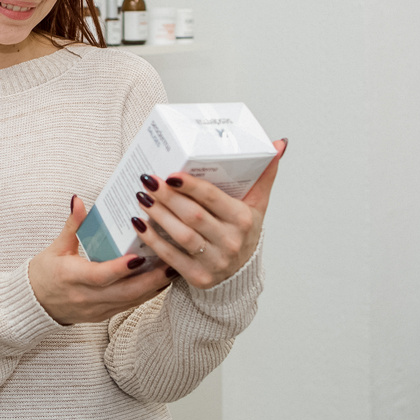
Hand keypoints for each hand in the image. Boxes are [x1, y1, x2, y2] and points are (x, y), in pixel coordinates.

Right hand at [29, 195, 172, 324]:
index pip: (100, 275)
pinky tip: (161, 282)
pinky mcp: (103, 316)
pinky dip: (146, 294)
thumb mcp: (56, 247)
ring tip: (174, 269)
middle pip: (123, 292)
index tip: (139, 257)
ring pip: (130, 301)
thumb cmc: (45, 273)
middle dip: (150, 280)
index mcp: (71, 277)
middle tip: (171, 263)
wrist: (35, 305)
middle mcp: (85, 296)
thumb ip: (72, 225)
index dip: (120, 268)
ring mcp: (96, 309)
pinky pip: (129, 306)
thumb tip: (79, 200)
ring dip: (154, 287)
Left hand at [135, 139, 285, 288]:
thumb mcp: (257, 204)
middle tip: (148, 181)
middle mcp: (231, 242)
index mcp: (244, 219)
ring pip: (182, 236)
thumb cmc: (243, 232)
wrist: (240, 274)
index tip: (170, 174)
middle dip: (168, 198)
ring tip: (142, 197)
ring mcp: (215, 262)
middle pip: (194, 216)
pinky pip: (171, 257)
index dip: (190, 186)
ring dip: (158, 216)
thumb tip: (279, 143)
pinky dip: (154, 240)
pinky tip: (140, 224)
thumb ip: (265, 174)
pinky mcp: (198, 277)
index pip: (213, 198)